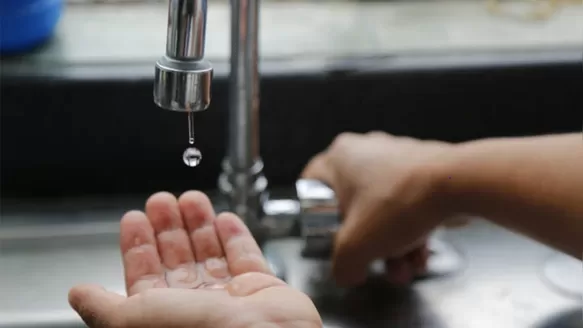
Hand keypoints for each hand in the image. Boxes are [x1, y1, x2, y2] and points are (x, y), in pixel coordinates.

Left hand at [69, 191, 321, 327]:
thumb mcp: (135, 317)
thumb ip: (105, 305)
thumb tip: (79, 295)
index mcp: (164, 316)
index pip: (145, 275)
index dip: (138, 245)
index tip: (135, 218)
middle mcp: (196, 308)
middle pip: (177, 259)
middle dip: (168, 227)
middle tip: (162, 200)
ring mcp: (230, 298)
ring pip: (210, 253)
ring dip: (199, 224)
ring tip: (191, 199)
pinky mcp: (262, 288)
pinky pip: (246, 256)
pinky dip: (235, 236)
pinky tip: (224, 219)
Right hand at [302, 132, 455, 286]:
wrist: (460, 185)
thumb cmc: (403, 200)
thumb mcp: (356, 246)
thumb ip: (342, 265)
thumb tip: (346, 272)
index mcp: (340, 157)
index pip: (312, 185)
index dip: (317, 215)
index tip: (327, 232)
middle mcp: (367, 151)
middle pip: (353, 207)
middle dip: (368, 242)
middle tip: (373, 259)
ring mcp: (397, 158)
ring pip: (383, 209)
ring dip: (393, 244)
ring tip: (404, 266)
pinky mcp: (422, 169)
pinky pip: (408, 205)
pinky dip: (413, 231)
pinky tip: (420, 254)